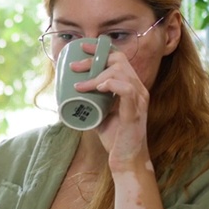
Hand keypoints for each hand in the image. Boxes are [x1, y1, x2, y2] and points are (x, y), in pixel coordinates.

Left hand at [71, 41, 150, 171]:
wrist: (126, 160)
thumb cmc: (115, 138)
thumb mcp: (100, 114)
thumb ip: (92, 102)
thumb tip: (69, 94)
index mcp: (131, 87)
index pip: (119, 58)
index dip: (101, 49)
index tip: (82, 48)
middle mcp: (138, 89)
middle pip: (118, 60)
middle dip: (94, 59)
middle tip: (74, 67)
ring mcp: (139, 100)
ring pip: (120, 73)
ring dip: (96, 76)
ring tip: (80, 86)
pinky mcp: (135, 113)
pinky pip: (127, 90)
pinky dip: (111, 85)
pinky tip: (98, 88)